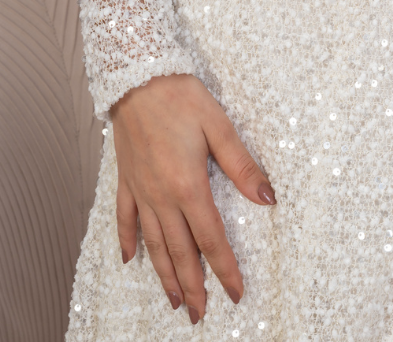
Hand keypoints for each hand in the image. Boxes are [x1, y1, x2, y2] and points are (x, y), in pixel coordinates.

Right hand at [112, 73, 275, 323]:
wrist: (137, 77)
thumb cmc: (181, 97)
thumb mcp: (219, 127)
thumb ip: (242, 167)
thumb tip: (268, 199)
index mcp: (188, 186)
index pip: (211, 239)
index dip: (225, 269)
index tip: (236, 293)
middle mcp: (161, 196)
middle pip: (180, 251)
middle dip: (193, 285)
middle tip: (200, 315)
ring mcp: (141, 190)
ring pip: (153, 244)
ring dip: (164, 275)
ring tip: (173, 301)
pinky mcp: (126, 180)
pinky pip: (125, 219)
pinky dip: (127, 242)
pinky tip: (129, 260)